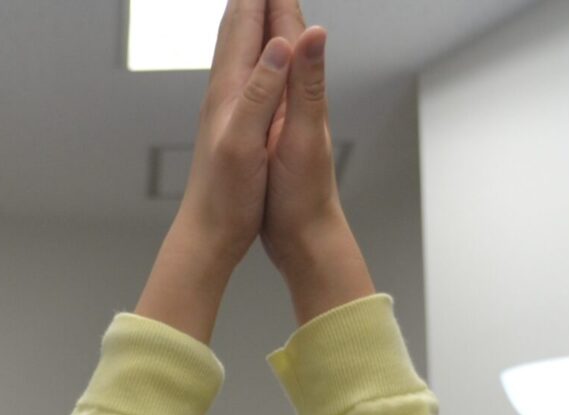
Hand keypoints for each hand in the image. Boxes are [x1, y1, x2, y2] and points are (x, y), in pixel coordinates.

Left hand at [174, 0, 295, 269]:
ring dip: (248, 19)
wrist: (206, 236)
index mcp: (229, 93)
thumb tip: (277, 45)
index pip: (244, 26)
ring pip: (236, 49)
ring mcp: (225, 110)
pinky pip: (241, 75)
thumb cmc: (226, 198)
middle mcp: (223, 95)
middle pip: (236, 30)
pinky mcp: (231, 127)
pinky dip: (249, 53)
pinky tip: (250, 60)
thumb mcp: (244, 142)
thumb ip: (260, 92)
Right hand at [259, 4, 373, 322]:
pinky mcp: (275, 133)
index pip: (289, 29)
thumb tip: (313, 33)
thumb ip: (307, 84)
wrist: (307, 237)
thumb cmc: (302, 195)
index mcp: (299, 94)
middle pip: (284, 37)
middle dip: (270, 5)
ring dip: (266, 29)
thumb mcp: (303, 136)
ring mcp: (285, 115)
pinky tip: (255, 68)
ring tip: (255, 7)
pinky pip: (267, 85)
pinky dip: (260, 64)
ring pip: (276, 58)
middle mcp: (296, 98)